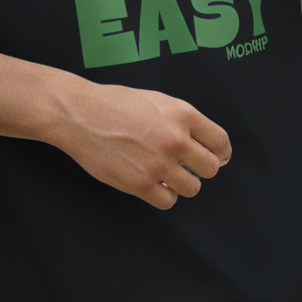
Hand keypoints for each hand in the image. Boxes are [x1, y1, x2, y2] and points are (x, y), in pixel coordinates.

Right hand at [54, 82, 230, 209]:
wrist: (80, 114)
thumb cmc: (114, 104)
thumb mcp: (157, 100)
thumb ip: (182, 119)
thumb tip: (203, 141)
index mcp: (182, 114)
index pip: (220, 141)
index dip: (221, 152)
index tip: (218, 157)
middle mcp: (176, 140)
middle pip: (211, 168)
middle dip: (201, 168)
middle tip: (188, 166)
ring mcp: (159, 164)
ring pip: (192, 188)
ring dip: (182, 183)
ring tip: (167, 173)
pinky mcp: (141, 184)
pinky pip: (169, 201)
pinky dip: (163, 195)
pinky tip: (153, 183)